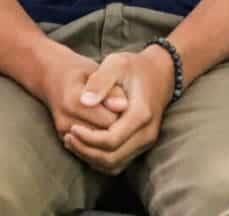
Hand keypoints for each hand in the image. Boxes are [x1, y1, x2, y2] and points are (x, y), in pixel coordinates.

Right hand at [33, 46, 128, 140]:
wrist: (54, 78)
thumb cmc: (83, 72)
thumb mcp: (100, 72)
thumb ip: (111, 89)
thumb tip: (123, 106)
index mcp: (73, 101)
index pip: (111, 119)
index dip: (124, 112)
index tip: (126, 99)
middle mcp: (65, 121)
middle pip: (105, 134)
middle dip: (118, 124)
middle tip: (120, 107)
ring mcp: (64, 133)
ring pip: (99, 145)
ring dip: (110, 132)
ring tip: (110, 113)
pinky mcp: (65, 140)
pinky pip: (91, 148)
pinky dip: (100, 138)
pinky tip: (102, 121)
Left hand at [63, 46, 176, 172]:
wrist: (161, 72)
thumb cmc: (135, 67)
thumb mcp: (116, 64)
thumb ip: (100, 81)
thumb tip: (84, 102)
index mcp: (141, 114)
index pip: (110, 140)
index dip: (87, 139)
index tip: (71, 128)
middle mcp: (147, 133)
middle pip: (111, 157)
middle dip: (85, 151)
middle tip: (68, 136)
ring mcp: (147, 141)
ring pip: (114, 164)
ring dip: (91, 158)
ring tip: (73, 142)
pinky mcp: (142, 145)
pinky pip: (118, 162)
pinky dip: (99, 159)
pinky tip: (86, 145)